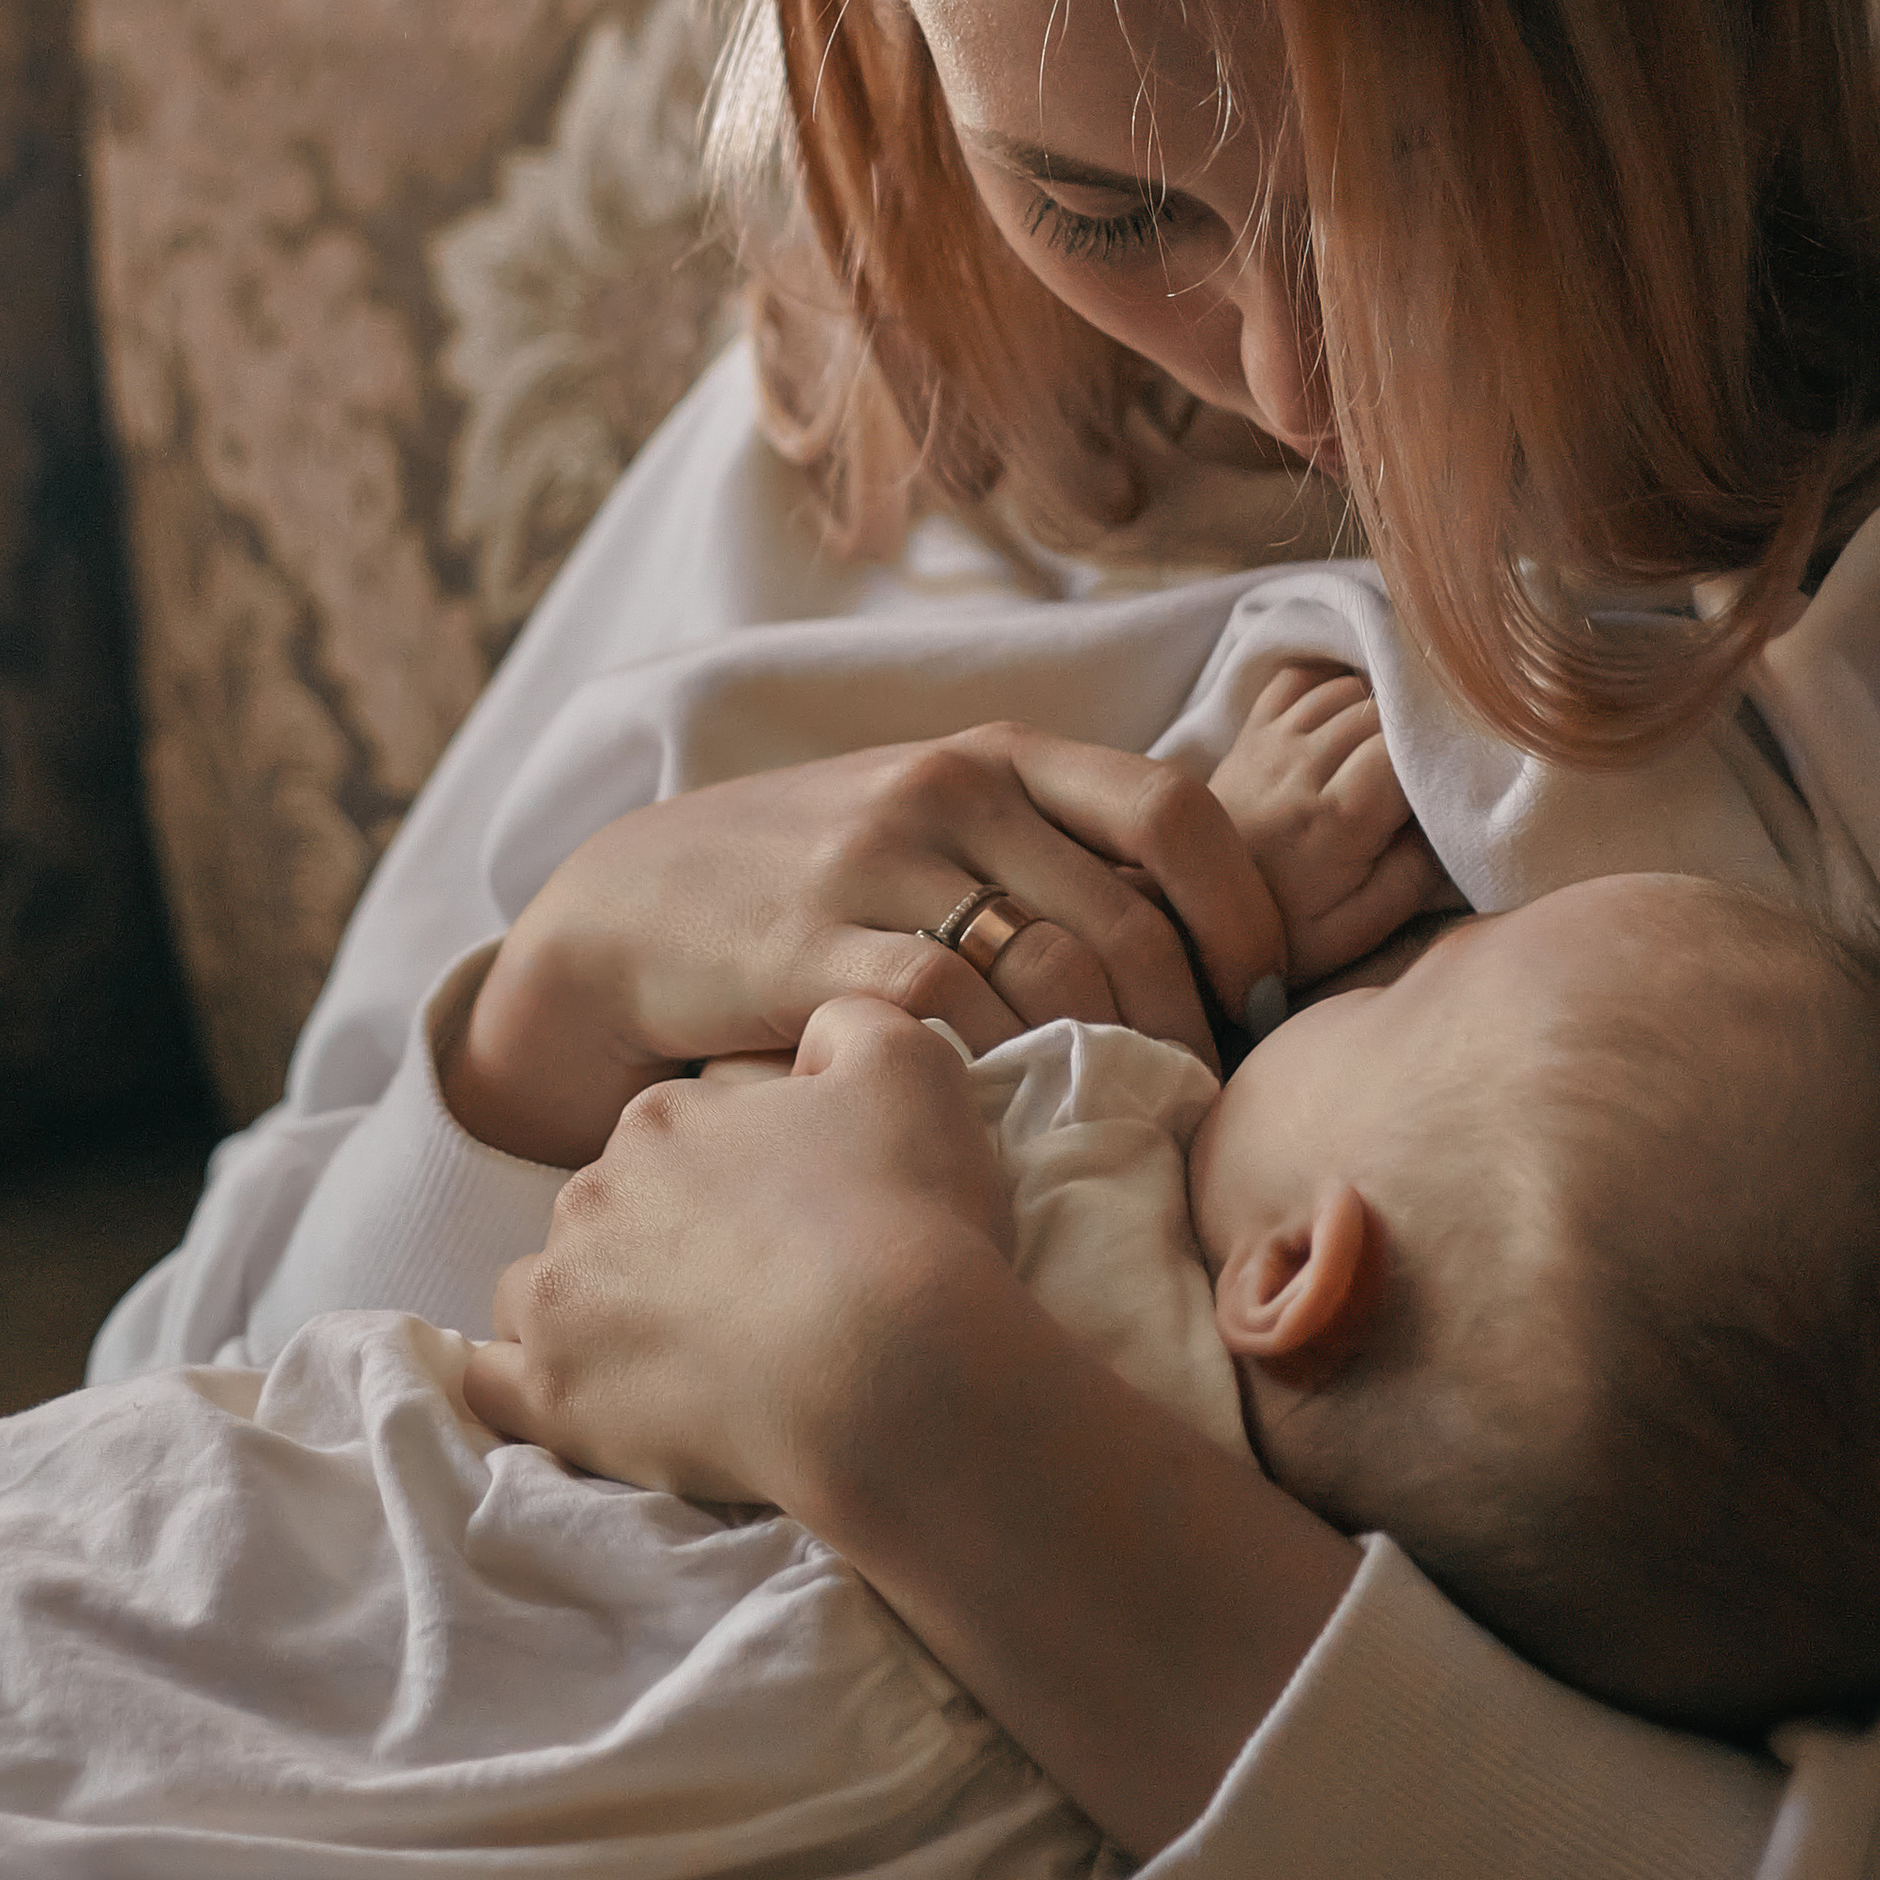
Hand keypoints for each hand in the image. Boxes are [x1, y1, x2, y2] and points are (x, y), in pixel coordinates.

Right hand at [442, 721, 1287, 1164]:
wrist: (621, 915)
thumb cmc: (804, 889)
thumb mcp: (925, 829)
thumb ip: (1042, 856)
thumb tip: (1203, 945)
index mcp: (992, 754)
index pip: (1175, 811)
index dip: (1244, 912)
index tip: (1258, 999)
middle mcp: (944, 790)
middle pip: (1130, 918)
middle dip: (1188, 1026)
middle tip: (1198, 1101)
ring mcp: (875, 864)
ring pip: (1056, 974)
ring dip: (1111, 1067)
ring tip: (1123, 1125)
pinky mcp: (811, 947)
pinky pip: (953, 1021)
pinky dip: (1004, 1080)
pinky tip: (1008, 1123)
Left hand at [462, 998, 1016, 1509]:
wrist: (892, 1371)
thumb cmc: (906, 1217)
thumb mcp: (909, 1068)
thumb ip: (854, 1023)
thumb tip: (821, 1030)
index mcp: (662, 1119)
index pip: (671, 1137)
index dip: (728, 1180)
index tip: (781, 1223)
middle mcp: (594, 1195)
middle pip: (608, 1212)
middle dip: (657, 1244)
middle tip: (745, 1295)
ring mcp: (564, 1300)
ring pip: (540, 1290)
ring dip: (585, 1308)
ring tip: (668, 1352)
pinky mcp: (557, 1400)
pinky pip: (491, 1385)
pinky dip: (509, 1384)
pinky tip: (551, 1393)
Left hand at [1204, 660, 1455, 981]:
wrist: (1191, 921)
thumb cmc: (1284, 932)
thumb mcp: (1360, 928)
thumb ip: (1415, 875)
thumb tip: (1453, 818)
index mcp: (1334, 816)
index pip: (1403, 747)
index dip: (1443, 748)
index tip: (1464, 769)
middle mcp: (1299, 765)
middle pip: (1380, 707)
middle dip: (1419, 727)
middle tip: (1440, 759)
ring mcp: (1270, 743)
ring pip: (1345, 686)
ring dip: (1381, 705)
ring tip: (1400, 745)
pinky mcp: (1251, 735)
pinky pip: (1298, 680)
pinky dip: (1332, 684)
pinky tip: (1352, 715)